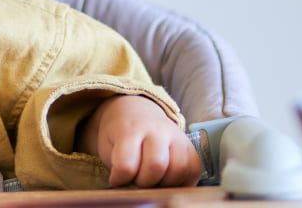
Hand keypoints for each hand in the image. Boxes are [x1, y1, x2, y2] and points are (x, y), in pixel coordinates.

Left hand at [76, 94, 202, 187]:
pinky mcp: (190, 146)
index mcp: (130, 129)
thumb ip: (117, 165)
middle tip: (137, 179)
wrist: (136, 111)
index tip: (117, 180)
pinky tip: (169, 180)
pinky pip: (194, 169)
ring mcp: (176, 136)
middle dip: (144, 182)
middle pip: (156, 165)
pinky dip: (183, 181)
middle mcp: (156, 130)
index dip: (120, 179)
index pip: (126, 164)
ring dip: (165, 183)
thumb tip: (129, 190)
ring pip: (179, 169)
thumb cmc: (119, 134)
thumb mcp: (108, 146)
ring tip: (153, 180)